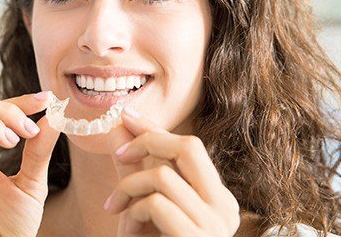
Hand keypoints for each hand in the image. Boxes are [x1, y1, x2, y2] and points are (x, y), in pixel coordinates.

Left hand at [107, 107, 239, 235]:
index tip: (126, 116)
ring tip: (115, 207)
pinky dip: (132, 210)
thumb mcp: (147, 207)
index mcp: (219, 198)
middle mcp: (225, 208)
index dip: (155, 128)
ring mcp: (215, 227)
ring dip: (129, 187)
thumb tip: (122, 127)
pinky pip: (156, 204)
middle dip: (148, 141)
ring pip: (163, 175)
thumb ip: (139, 170)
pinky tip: (125, 228)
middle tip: (120, 153)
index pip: (190, 147)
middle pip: (188, 147)